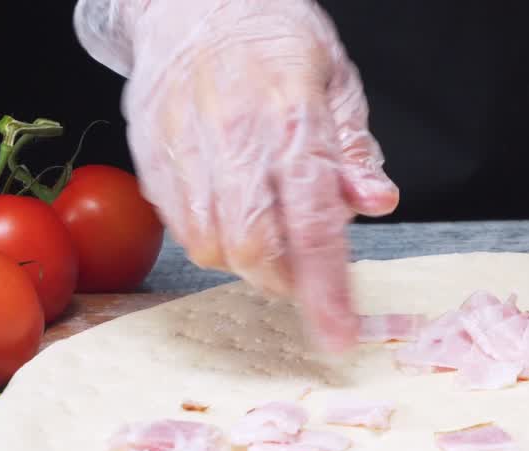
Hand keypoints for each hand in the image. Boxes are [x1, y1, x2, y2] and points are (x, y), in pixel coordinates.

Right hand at [73, 0, 398, 350]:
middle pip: (256, 249)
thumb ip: (355, 151)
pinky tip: (228, 211)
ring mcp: (185, 147)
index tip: (340, 336)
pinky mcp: (150, 153)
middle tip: (302, 270)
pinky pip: (178, 224)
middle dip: (285, 279)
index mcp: (294, 121)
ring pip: (211, 245)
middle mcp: (236, 138)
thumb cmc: (273, 36)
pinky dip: (208, 237)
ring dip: (246, 261)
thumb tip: (378, 204)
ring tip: (266, 232)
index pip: (314, 226)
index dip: (327, 291)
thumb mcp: (337, 80)